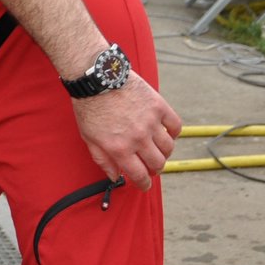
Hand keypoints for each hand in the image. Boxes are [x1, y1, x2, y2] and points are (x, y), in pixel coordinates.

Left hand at [70, 73, 180, 189]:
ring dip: (164, 154)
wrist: (97, 78)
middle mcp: (138, 138)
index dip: (144, 184)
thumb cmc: (90, 107)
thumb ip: (103, 159)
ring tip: (157, 151)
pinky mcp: (159, 107)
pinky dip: (173, 133)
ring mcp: (151, 122)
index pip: (139, 175)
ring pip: (168, 148)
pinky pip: (175, 126)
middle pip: (157, 163)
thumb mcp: (89, 138)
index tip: (145, 185)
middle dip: (155, 170)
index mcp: (119, 148)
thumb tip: (115, 176)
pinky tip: (166, 133)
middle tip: (151, 168)